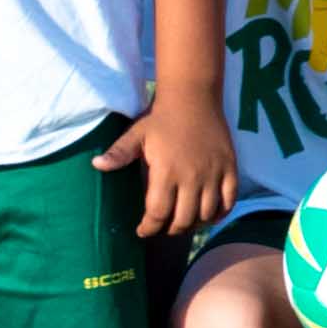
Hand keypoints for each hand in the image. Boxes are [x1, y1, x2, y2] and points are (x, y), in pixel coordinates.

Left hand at [115, 91, 236, 241]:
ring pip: (206, 214)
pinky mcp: (230, 167)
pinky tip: (209, 215)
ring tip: (183, 222)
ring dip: (193, 224)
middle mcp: (192, 176)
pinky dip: (219, 214)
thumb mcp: (137, 135)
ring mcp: (214, 173)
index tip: (143, 230)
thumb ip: (119, 154)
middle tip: (162, 227)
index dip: (149, 228)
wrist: (194, 96)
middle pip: (183, 220)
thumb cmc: (161, 117)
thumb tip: (96, 165)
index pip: (158, 213)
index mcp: (166, 172)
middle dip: (170, 229)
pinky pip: (229, 200)